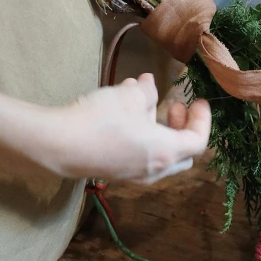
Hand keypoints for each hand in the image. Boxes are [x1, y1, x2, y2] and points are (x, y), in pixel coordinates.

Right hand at [0, 74, 210, 183]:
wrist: (59, 145)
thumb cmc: (100, 120)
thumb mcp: (128, 96)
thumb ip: (146, 91)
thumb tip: (150, 86)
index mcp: (165, 152)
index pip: (198, 141)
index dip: (201, 119)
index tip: (197, 100)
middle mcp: (154, 169)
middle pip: (182, 154)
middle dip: (181, 128)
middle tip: (173, 106)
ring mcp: (133, 175)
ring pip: (158, 154)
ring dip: (157, 128)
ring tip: (142, 100)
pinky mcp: (115, 172)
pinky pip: (138, 156)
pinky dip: (140, 136)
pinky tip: (123, 113)